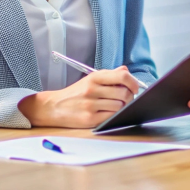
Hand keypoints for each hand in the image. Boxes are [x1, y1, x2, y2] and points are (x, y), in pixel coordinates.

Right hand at [18, 66, 140, 127]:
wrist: (54, 107)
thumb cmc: (76, 93)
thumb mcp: (91, 79)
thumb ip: (110, 75)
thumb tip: (126, 70)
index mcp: (94, 78)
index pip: (122, 76)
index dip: (133, 82)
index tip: (135, 87)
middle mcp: (92, 90)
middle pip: (124, 93)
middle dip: (130, 97)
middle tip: (127, 99)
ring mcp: (90, 105)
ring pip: (119, 106)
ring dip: (122, 107)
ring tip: (116, 105)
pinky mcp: (89, 119)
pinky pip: (111, 117)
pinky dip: (114, 115)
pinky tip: (109, 112)